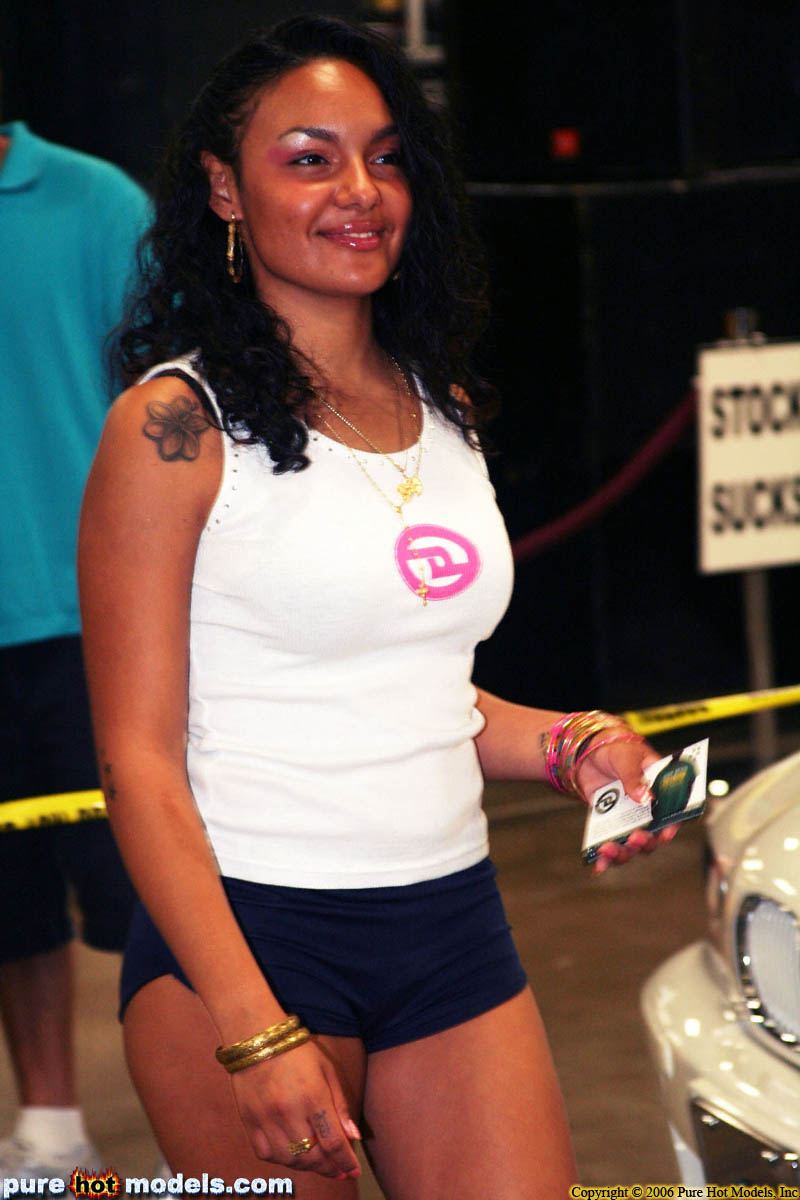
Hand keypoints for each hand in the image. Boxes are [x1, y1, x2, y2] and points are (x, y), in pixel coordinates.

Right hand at [231, 1039, 361, 1180]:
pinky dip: (282, 1159)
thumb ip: (340, 1105)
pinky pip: (266, 1154)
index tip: (353, 1171)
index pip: (333, 1142)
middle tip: (339, 1169)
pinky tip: (292, 1153)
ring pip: (290, 1160)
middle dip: (329, 1167)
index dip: (346, 1162)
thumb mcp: (327, 1069)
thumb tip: (352, 1138)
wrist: (256, 1037)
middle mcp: (289, 1112)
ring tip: (318, 1161)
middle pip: (312, 1156)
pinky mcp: (249, 1122)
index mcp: (313, 1096)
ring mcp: (266, 1119)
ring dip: (307, 1166)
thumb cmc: (297, 1051)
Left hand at [574, 736, 680, 874]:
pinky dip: (604, 858)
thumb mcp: (626, 757)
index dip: (673, 825)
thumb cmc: (616, 750)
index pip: (674, 813)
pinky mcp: (610, 825)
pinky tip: (597, 864)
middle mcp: (648, 811)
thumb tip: (644, 796)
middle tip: (635, 837)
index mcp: (661, 791)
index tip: (666, 833)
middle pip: (654, 836)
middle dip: (646, 842)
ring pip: (633, 846)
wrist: (589, 753)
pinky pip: (610, 845)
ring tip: (609, 849)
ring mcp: (629, 820)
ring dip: (624, 852)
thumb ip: (634, 776)